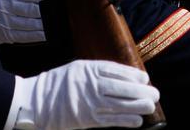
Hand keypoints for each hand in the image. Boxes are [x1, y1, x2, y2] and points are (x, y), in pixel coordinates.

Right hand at [0, 0, 55, 45]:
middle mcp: (9, 7)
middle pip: (31, 10)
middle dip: (47, 12)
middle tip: (59, 14)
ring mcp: (7, 21)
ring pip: (29, 24)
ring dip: (44, 26)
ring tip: (56, 26)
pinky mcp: (6, 34)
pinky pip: (23, 36)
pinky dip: (36, 36)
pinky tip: (46, 35)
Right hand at [13, 60, 159, 129]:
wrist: (34, 102)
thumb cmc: (57, 85)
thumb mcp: (75, 70)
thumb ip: (96, 72)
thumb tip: (122, 77)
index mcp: (86, 69)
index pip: (115, 70)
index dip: (132, 75)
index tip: (144, 78)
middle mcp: (89, 84)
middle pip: (121, 87)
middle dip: (140, 91)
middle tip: (155, 93)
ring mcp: (87, 102)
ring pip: (118, 104)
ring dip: (137, 106)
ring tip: (150, 106)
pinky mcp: (85, 119)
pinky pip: (109, 120)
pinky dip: (125, 120)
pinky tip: (137, 121)